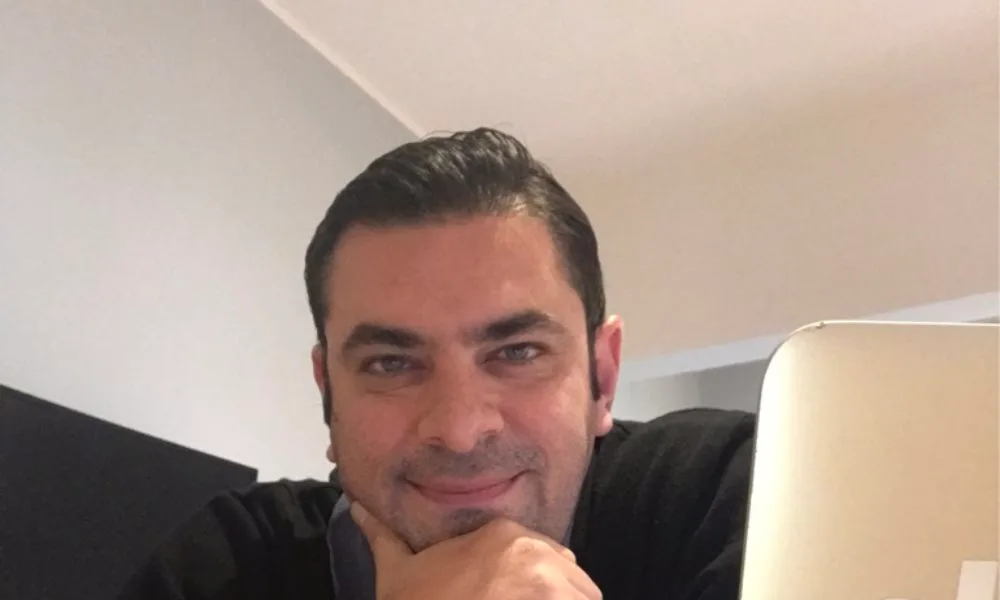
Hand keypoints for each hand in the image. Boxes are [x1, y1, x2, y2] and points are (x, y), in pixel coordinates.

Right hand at [351, 503, 601, 599]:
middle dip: (551, 598)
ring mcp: (556, 588)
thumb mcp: (397, 573)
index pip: (541, 559)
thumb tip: (360, 509)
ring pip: (582, 596)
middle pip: (567, 578)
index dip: (527, 587)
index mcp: (502, 535)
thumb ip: (383, 536)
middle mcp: (535, 553)